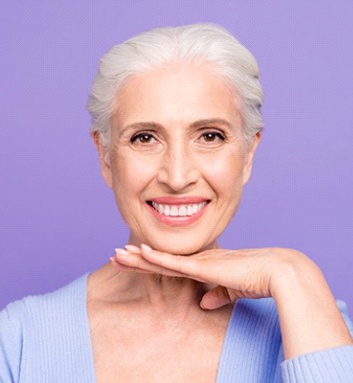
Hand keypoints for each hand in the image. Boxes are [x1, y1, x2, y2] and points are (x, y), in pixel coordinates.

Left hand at [112, 245, 300, 308]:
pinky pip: (175, 262)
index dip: (150, 262)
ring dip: (138, 258)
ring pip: (161, 259)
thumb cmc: (257, 279)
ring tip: (117, 255)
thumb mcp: (232, 290)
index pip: (169, 264)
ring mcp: (199, 261)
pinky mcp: (203, 266)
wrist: (276, 272)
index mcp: (203, 264)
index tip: (133, 260)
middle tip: (116, 256)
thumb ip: (217, 294)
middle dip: (136, 258)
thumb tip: (204, 302)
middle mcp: (197, 260)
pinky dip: (156, 258)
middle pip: (160, 259)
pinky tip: (140, 252)